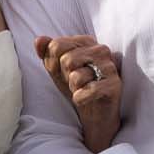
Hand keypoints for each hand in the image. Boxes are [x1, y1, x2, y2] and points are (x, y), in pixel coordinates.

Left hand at [36, 33, 120, 153]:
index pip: (57, 45)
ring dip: (74, 88)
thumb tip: (38, 40)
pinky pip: (87, 90)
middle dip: (65, 77)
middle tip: (75, 83)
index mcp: (86, 42)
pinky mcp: (114, 85)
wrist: (94, 113)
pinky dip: (81, 99)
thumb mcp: (56, 68)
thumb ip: (47, 52)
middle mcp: (100, 50)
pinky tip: (86, 99)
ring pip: (76, 75)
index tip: (63, 72)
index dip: (53, 63)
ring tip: (83, 89)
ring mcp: (109, 66)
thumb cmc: (76, 86)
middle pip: (66, 60)